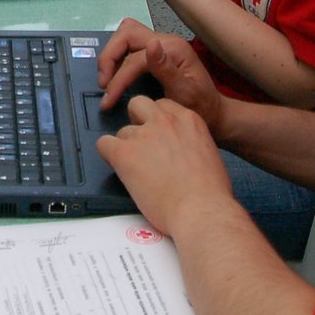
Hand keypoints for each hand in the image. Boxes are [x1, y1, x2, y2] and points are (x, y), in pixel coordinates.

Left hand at [97, 95, 231, 236]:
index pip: (163, 106)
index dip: (156, 121)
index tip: (157, 136)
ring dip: (126, 147)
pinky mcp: (125, 153)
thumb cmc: (210, 193)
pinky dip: (107, 155)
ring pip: (122, 131)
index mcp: (188, 120)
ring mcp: (143, 135)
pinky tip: (118, 169)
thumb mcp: (209, 154)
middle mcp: (164, 122)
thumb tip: (180, 151)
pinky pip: (104, 144)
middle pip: (138, 105)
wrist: (200, 210)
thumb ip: (190, 143)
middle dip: (137, 121)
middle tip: (142, 144)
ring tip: (136, 170)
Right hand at [98, 17, 222, 123]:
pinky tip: (115, 76)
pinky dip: (117, 57)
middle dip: (109, 56)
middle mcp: (166, 40)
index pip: (134, 58)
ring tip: (106, 80)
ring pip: (125, 35)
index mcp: (174, 49)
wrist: (213, 113)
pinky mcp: (155, 52)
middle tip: (103, 83)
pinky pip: (129, 45)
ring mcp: (160, 44)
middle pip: (126, 33)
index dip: (118, 79)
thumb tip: (151, 45)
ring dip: (112, 55)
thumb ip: (167, 70)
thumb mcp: (185, 93)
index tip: (108, 100)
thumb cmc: (200, 108)